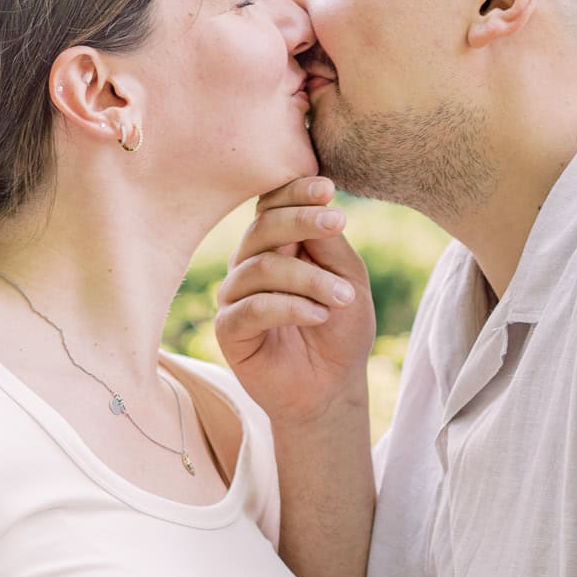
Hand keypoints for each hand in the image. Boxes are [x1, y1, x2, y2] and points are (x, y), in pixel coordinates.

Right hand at [215, 176, 374, 426]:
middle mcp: (249, 264)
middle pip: (263, 227)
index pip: (273, 206)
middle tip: (338, 224)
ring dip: (309, 278)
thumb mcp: (348, 278)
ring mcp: (235, 296)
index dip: (295, 191)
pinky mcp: (228, 330)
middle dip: (302, 221)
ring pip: (262, 267)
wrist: (333, 387)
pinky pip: (252, 308)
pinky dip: (290, 308)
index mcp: (276, 246)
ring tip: (343, 298)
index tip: (327, 188)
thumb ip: (329, 242)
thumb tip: (316, 203)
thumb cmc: (341, 328)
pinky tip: (319, 315)